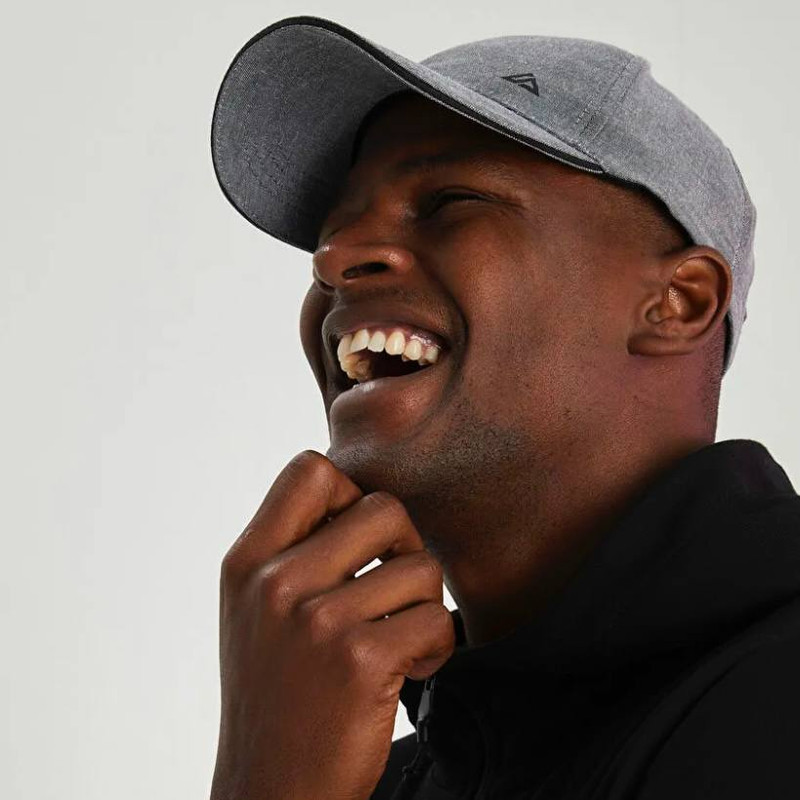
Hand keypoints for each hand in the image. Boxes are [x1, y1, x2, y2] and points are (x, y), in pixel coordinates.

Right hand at [210, 450, 455, 799]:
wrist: (271, 791)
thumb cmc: (275, 695)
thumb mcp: (255, 610)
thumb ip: (293, 550)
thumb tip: (356, 494)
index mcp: (247, 562)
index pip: (310, 470)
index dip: (350, 493)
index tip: (358, 540)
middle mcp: (275, 583)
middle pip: (383, 508)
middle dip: (405, 546)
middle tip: (395, 589)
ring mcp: (316, 621)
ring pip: (420, 565)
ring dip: (425, 604)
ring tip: (401, 638)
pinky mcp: (360, 660)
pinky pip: (435, 619)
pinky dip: (438, 645)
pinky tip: (411, 668)